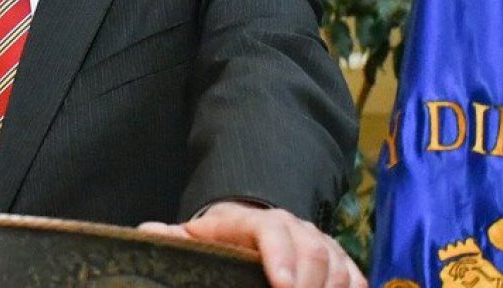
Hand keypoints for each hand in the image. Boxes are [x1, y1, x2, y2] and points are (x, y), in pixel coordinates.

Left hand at [138, 201, 365, 287]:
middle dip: (310, 283)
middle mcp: (292, 226)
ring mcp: (319, 243)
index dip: (281, 258)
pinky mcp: (338, 262)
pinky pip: (355, 277)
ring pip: (338, 263)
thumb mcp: (192, 239)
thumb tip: (146, 232)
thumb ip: (172, 239)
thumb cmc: (217, 241)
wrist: (246, 232)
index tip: (283, 287)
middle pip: (313, 249)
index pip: (273, 230)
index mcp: (253, 221)